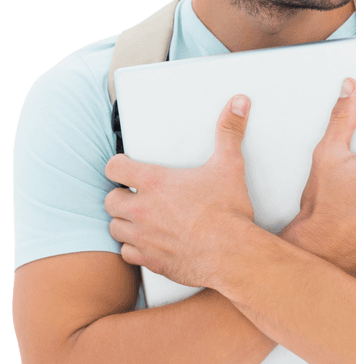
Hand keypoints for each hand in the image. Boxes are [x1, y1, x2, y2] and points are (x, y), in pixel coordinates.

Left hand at [104, 95, 255, 287]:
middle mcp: (142, 210)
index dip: (118, 166)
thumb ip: (229, 132)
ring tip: (138, 220)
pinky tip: (146, 244)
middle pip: (110, 200)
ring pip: (114, 228)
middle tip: (134, 196)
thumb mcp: (230, 165)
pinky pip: (127, 254)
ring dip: (123, 223)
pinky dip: (133, 249)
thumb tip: (238, 103)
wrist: (232, 254)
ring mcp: (143, 237)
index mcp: (155, 183)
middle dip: (119, 197)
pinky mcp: (150, 260)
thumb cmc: (228, 213)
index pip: (114, 168)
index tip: (126, 168)